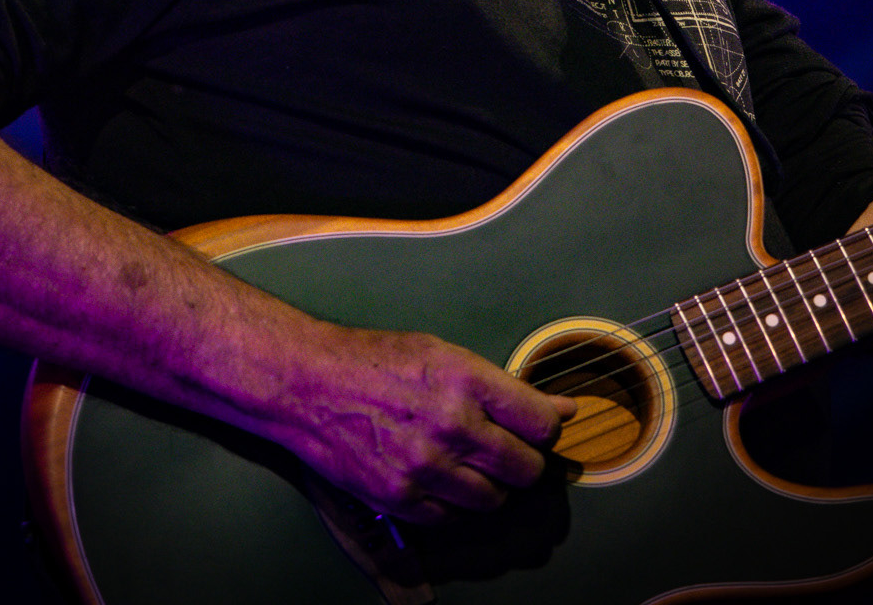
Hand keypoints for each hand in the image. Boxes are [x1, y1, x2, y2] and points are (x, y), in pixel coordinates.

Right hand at [259, 321, 576, 523]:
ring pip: (494, 499)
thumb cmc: (376, 361)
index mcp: (466, 379)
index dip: (547, 427)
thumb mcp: (443, 354)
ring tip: (468, 461)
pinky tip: (440, 477)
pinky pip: (454, 517)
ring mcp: (426, 467)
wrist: (311, 384)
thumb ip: (502, 387)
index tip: (539, 427)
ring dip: (491, 485)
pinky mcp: (402, 499)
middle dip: (524, 461)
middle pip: (526, 469)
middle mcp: (451, 425)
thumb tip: (561, 410)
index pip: (541, 423)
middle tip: (507, 449)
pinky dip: (455, 503)